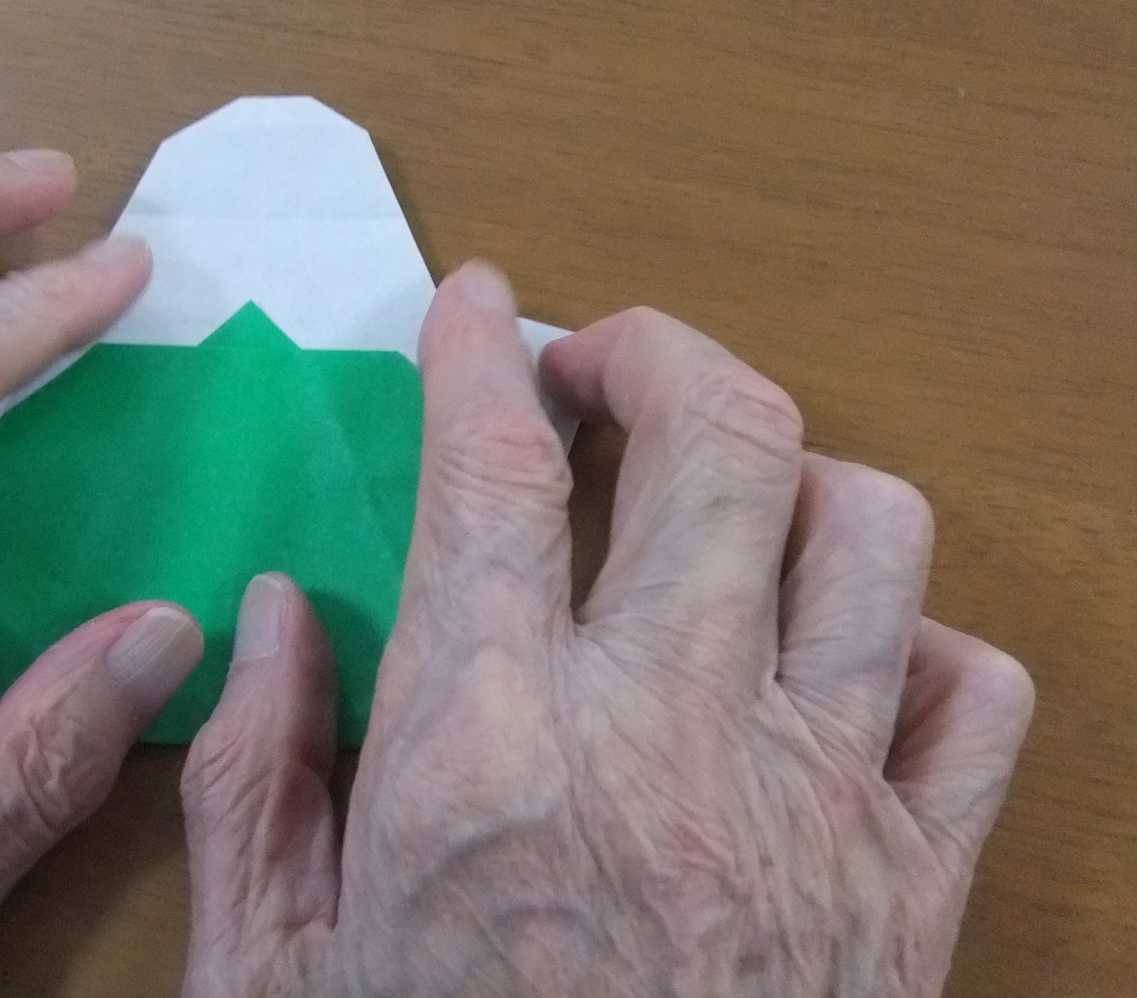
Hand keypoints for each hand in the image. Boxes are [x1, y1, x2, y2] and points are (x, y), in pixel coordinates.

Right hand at [181, 263, 1032, 997]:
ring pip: (870, 527)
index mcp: (483, 754)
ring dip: (791, 470)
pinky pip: (976, 695)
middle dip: (654, 347)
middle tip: (596, 363)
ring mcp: (814, 807)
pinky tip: (834, 664)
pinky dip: (918, 642)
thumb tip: (273, 613)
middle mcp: (665, 740)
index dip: (474, 347)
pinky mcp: (915, 892)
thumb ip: (256, 776)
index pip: (489, 469)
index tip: (470, 302)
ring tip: (717, 494)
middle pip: (718, 435)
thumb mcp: (267, 975)